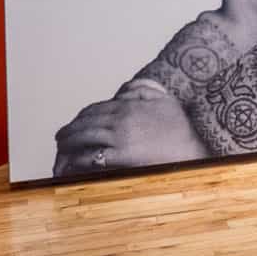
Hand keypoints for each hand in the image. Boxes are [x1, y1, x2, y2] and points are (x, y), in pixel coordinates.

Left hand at [53, 86, 207, 177]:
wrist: (196, 143)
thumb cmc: (184, 125)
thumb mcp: (165, 99)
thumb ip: (143, 89)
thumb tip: (124, 89)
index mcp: (127, 104)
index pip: (94, 110)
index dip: (80, 118)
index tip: (74, 125)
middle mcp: (119, 118)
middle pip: (84, 124)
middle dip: (69, 133)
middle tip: (60, 140)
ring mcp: (119, 137)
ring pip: (83, 139)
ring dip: (68, 147)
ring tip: (60, 155)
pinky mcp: (121, 155)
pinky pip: (91, 156)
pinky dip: (76, 161)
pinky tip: (70, 167)